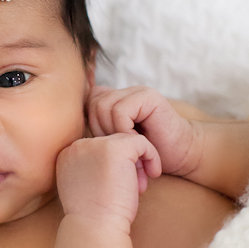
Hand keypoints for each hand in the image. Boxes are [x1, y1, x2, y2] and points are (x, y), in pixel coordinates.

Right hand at [56, 133, 161, 228]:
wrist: (95, 228)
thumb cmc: (94, 217)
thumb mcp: (85, 188)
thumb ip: (90, 171)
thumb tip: (114, 163)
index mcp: (66, 155)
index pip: (98, 150)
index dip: (113, 166)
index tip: (118, 188)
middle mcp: (77, 146)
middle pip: (112, 143)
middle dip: (126, 164)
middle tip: (134, 188)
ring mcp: (96, 144)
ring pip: (127, 141)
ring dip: (138, 163)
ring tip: (139, 186)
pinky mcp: (115, 148)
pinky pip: (141, 142)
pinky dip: (152, 156)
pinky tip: (153, 175)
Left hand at [86, 84, 203, 177]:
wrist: (180, 155)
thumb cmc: (147, 154)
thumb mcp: (115, 143)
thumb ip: (98, 130)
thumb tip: (68, 128)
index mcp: (114, 99)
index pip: (88, 102)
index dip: (92, 125)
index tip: (107, 145)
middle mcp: (124, 92)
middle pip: (92, 104)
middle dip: (101, 131)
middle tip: (118, 149)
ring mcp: (136, 91)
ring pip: (103, 106)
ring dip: (113, 132)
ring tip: (128, 145)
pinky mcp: (148, 96)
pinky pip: (120, 110)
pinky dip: (123, 130)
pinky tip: (136, 140)